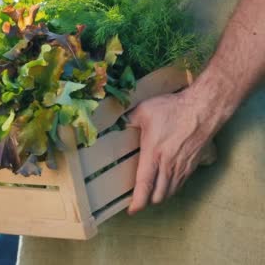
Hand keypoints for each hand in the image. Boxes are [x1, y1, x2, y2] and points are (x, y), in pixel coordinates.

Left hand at [126, 91, 216, 214]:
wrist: (203, 109)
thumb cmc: (173, 109)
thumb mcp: (143, 111)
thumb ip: (127, 119)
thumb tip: (116, 123)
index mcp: (153, 154)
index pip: (144, 184)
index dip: (138, 201)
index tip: (132, 210)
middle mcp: (168, 164)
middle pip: (158, 194)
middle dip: (148, 201)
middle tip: (139, 200)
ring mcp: (182, 166)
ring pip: (171, 191)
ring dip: (161, 195)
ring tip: (152, 194)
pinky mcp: (193, 164)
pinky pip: (182, 183)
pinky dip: (173, 188)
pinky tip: (168, 183)